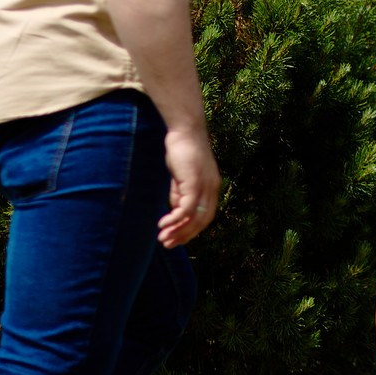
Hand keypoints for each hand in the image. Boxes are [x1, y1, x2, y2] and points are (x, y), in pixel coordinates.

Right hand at [158, 127, 220, 247]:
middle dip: (184, 236)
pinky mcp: (195, 183)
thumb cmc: (182, 150)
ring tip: (163, 239)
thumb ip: (179, 194)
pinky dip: (175, 220)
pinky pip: (186, 208)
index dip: (192, 230)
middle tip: (167, 244)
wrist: (185, 130)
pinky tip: (163, 225)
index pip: (205, 217)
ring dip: (178, 231)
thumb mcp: (181, 177)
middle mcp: (212, 189)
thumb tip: (175, 212)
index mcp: (212, 188)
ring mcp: (205, 187)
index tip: (177, 239)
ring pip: (194, 218)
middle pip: (202, 222)